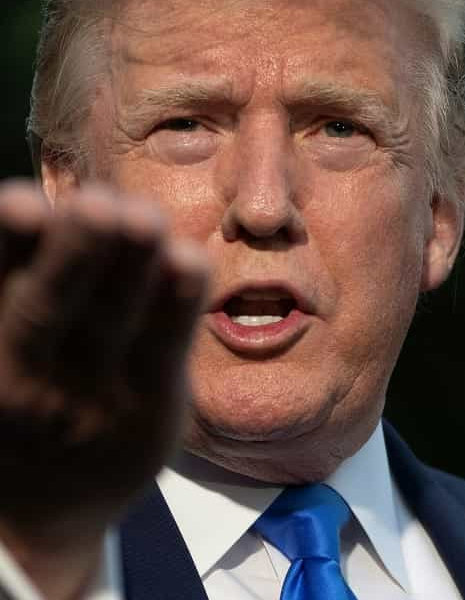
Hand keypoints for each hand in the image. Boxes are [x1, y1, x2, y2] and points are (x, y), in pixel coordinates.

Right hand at [0, 179, 207, 594]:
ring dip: (131, 268)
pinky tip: (192, 259)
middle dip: (75, 253)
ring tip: (145, 216)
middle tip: (98, 203)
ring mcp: (90, 397)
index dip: (6, 244)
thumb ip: (16, 278)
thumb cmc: (22, 401)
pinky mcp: (149, 410)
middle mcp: (24, 377)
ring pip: (111, 326)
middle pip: (46, 309)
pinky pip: (166, 352)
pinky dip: (179, 305)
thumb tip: (36, 200)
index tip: (23, 199)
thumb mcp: (1, 348)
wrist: (39, 519)